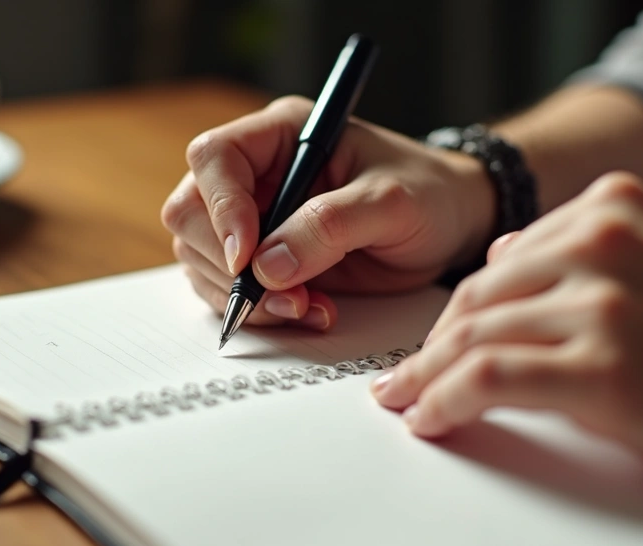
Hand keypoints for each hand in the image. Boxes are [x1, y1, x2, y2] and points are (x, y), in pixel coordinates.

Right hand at [161, 96, 493, 329]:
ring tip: (311, 308)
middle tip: (286, 298)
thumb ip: (330, 227)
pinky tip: (312, 312)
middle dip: (229, 265)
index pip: (214, 159)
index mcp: (282, 135)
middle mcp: (256, 174)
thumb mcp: (392, 202)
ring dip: (247, 297)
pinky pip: (230, 291)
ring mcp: (254, 219)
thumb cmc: (430, 194)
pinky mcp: (262, 262)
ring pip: (203, 260)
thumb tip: (268, 266)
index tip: (248, 258)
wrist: (452, 227)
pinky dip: (262, 312)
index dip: (220, 208)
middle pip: (190, 214)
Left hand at [372, 172, 642, 499]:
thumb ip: (591, 255)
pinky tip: (431, 420)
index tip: (430, 344)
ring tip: (404, 406)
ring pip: (471, 336)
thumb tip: (508, 262)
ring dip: (423, 378)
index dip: (453, 313)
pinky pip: (488, 380)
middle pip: (473, 298)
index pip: (498, 262)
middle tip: (402, 383)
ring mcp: (601, 302)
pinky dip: (444, 400)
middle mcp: (599, 241)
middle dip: (429, 348)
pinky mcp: (604, 367)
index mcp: (612, 208)